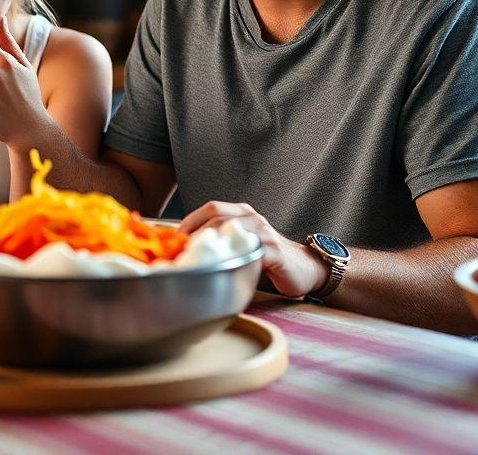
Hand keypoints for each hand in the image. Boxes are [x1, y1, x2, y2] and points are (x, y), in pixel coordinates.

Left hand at [179, 201, 328, 297]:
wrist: (306, 268)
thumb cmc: (269, 259)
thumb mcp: (243, 244)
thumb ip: (222, 242)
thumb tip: (186, 251)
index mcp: (242, 213)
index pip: (210, 209)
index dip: (189, 221)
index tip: (172, 239)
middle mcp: (252, 218)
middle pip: (216, 215)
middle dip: (194, 232)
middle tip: (178, 251)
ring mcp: (263, 232)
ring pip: (230, 229)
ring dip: (207, 244)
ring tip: (192, 259)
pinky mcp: (273, 251)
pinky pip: (248, 251)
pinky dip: (231, 259)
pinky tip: (220, 269)